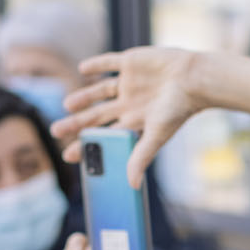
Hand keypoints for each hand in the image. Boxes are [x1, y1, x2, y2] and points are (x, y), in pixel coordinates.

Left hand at [54, 46, 205, 187]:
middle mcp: (129, 103)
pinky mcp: (131, 63)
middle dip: (76, 123)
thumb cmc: (178, 109)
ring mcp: (129, 83)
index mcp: (134, 122)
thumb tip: (132, 186)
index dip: (86, 145)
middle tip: (55, 130)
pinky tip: (83, 69)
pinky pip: (109, 63)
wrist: (194, 78)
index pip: (104, 136)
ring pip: (99, 92)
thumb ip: (141, 157)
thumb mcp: (156, 135)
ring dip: (83, 97)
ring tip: (67, 104)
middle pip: (96, 116)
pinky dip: (96, 65)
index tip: (68, 155)